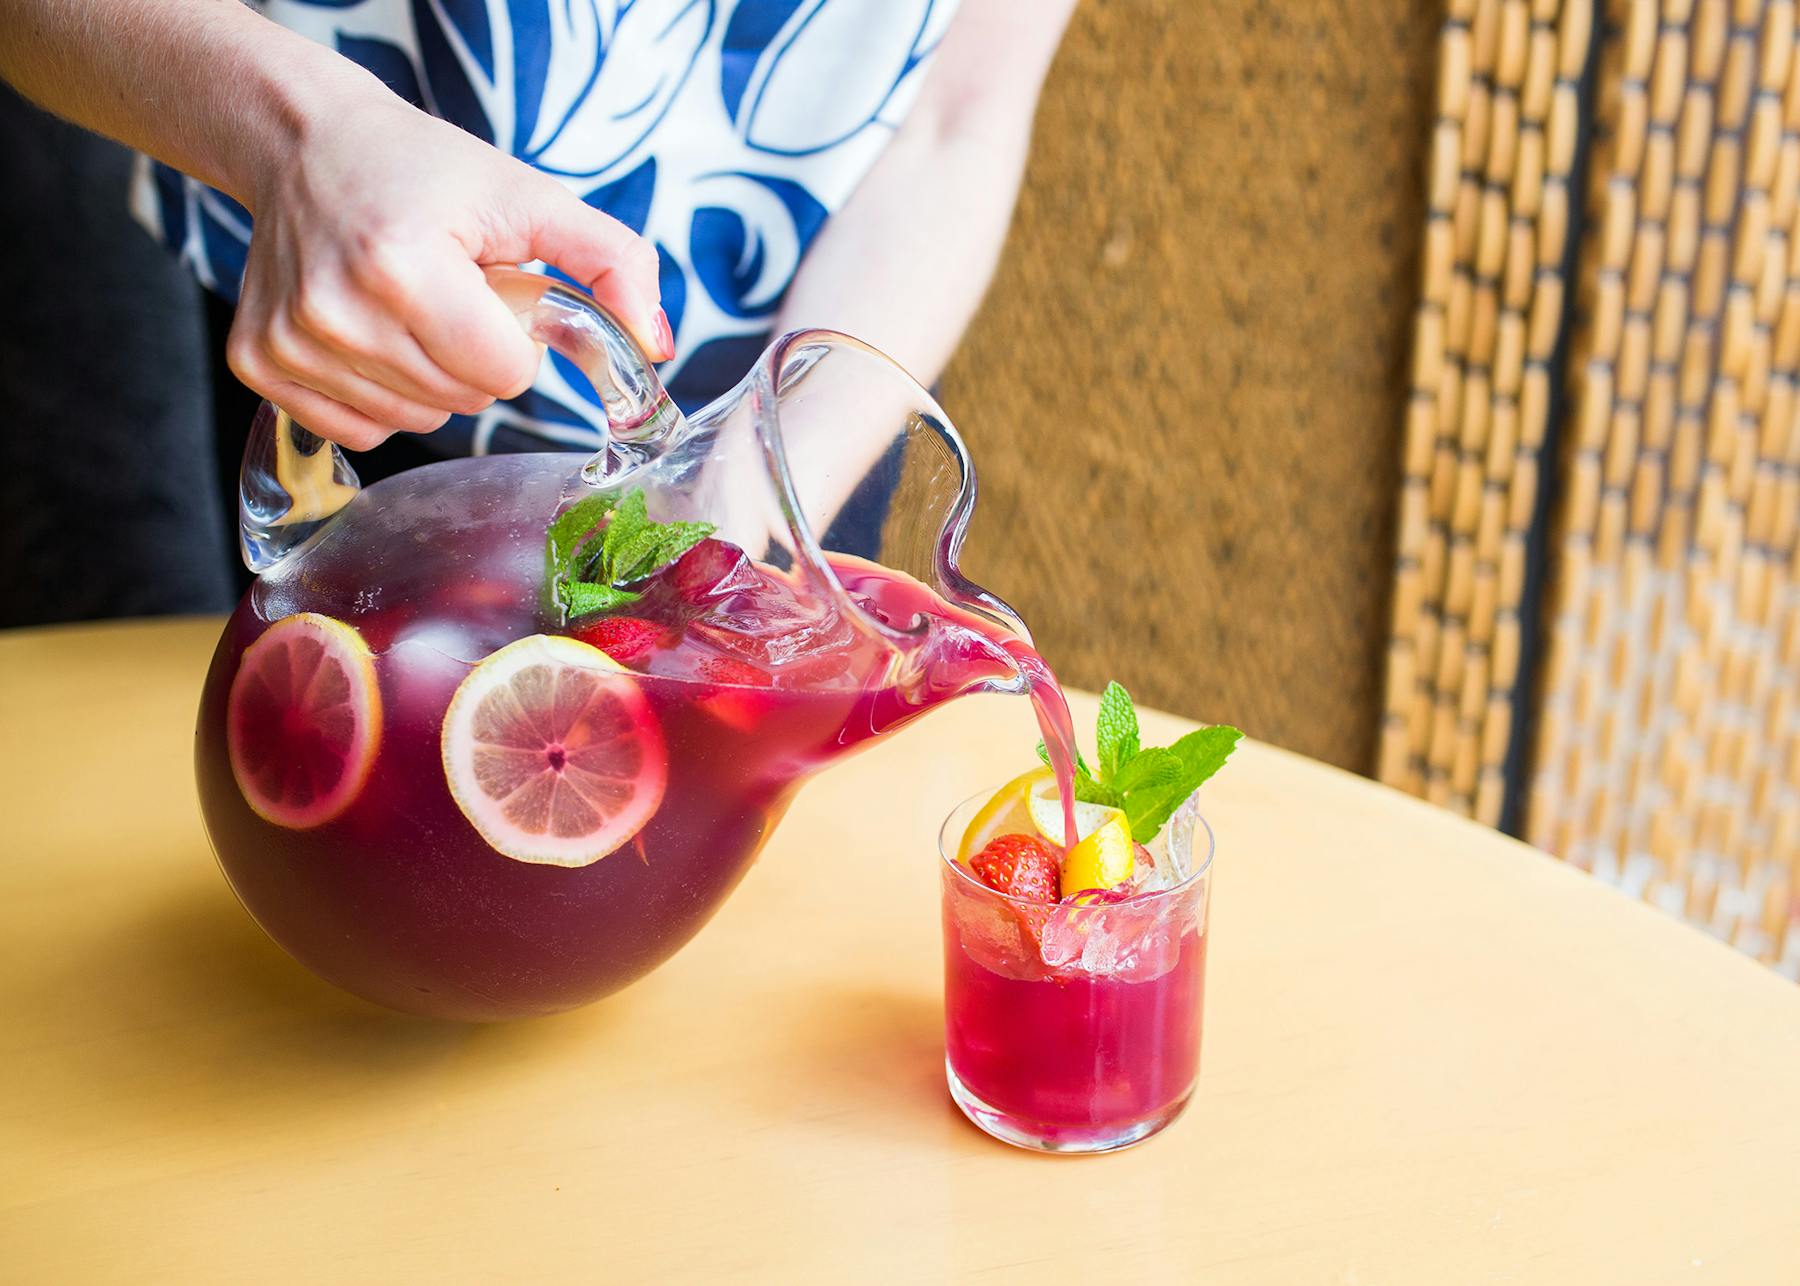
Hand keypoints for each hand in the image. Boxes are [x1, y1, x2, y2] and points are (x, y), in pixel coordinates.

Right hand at [228, 89, 669, 449]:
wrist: (304, 143)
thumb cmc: (424, 170)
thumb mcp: (530, 196)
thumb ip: (611, 264)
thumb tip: (656, 345)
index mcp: (403, 264)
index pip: (505, 373)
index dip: (515, 336)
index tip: (490, 288)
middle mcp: (335, 311)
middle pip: (462, 401)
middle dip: (475, 355)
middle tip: (448, 290)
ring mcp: (290, 342)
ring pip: (416, 419)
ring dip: (430, 376)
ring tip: (408, 305)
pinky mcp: (259, 362)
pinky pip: (360, 428)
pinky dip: (380, 393)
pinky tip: (371, 333)